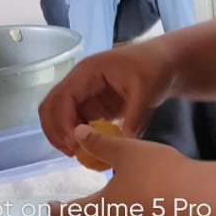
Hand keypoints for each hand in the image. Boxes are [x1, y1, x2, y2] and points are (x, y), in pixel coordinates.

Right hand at [39, 39, 176, 154]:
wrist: (163, 62)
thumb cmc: (154, 69)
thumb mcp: (146, 92)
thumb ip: (133, 119)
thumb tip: (123, 146)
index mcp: (89, 71)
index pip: (64, 96)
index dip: (63, 121)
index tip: (74, 144)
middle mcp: (80, 80)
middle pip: (52, 104)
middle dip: (55, 129)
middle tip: (70, 152)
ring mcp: (84, 92)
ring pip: (58, 113)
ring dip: (61, 133)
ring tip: (76, 153)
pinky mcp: (91, 103)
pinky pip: (73, 119)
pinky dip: (74, 134)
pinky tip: (86, 148)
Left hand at [50, 126, 202, 215]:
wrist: (203, 204)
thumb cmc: (159, 175)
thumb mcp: (127, 152)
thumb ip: (100, 144)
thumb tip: (78, 133)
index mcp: (99, 214)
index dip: (57, 212)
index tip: (51, 207)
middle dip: (102, 211)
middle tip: (117, 191)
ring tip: (144, 201)